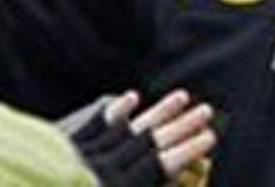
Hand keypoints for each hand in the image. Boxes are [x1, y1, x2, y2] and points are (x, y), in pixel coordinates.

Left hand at [74, 89, 217, 186]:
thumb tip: (171, 186)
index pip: (159, 165)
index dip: (186, 151)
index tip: (210, 138)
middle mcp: (103, 168)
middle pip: (149, 142)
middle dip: (180, 126)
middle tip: (205, 110)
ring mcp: (83, 156)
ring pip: (127, 129)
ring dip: (156, 113)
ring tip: (180, 97)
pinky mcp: (64, 151)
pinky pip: (93, 128)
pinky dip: (114, 114)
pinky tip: (130, 100)